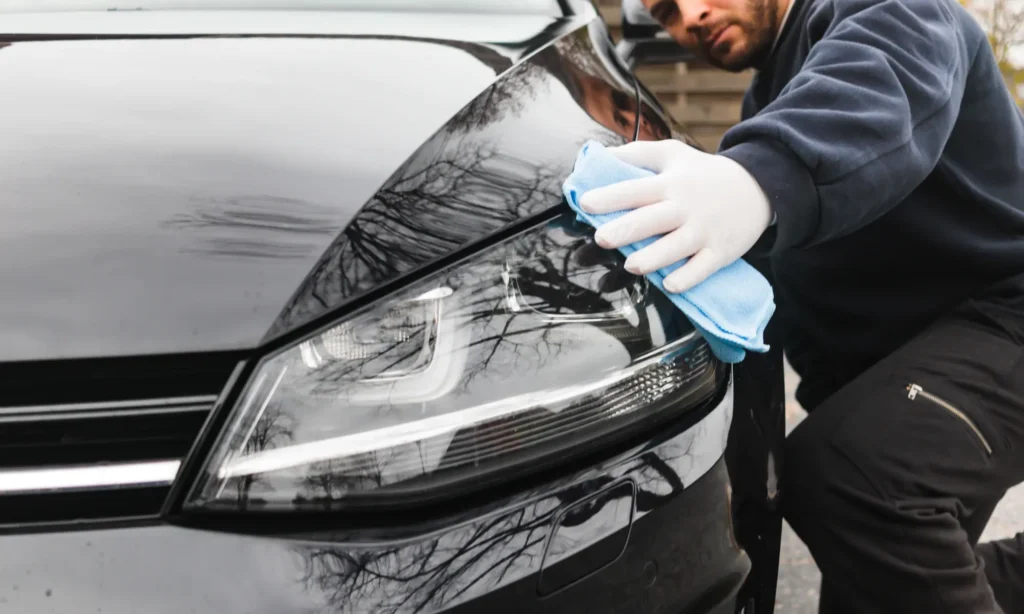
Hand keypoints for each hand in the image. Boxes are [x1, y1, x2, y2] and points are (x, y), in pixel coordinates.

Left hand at [578, 139, 772, 293]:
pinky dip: (688, 277)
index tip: (585, 203)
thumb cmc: (703, 173)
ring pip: (677, 247)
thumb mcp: (672, 153)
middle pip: (653, 219)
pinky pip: (703, 268)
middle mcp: (685, 208)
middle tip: (601, 238)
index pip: (636, 189)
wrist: (759, 187)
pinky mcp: (720, 252)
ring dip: (654, 257)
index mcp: (670, 184)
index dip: (610, 196)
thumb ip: (636, 154)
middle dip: (627, 229)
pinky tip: (670, 284)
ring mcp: (704, 231)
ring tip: (631, 265)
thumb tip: (599, 156)